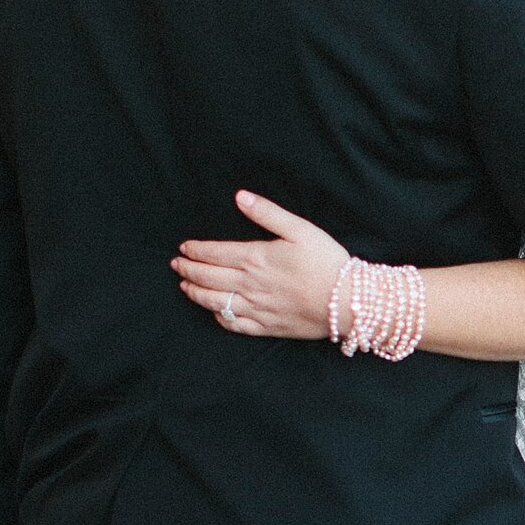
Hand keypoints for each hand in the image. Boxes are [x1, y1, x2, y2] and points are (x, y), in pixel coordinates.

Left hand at [174, 192, 349, 339]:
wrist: (348, 301)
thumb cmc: (326, 261)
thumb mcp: (300, 229)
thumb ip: (267, 213)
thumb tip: (241, 197)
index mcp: (255, 258)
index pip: (214, 253)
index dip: (196, 250)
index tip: (183, 247)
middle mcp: (250, 285)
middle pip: (208, 277)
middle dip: (188, 270)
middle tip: (177, 265)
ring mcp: (256, 308)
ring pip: (215, 302)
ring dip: (196, 293)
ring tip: (185, 286)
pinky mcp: (266, 327)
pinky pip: (234, 324)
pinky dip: (219, 317)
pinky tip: (214, 311)